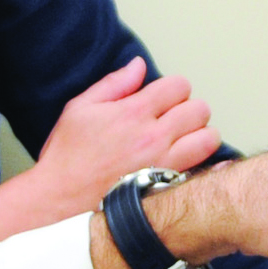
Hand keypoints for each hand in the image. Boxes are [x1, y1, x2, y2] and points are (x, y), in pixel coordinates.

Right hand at [25, 59, 218, 216]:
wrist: (58, 202)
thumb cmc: (66, 158)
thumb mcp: (79, 109)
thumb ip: (113, 84)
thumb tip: (138, 66)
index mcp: (133, 112)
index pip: (179, 85)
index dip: (173, 89)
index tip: (163, 100)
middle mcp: (154, 136)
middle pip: (199, 109)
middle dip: (189, 110)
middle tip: (174, 121)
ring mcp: (164, 164)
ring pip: (209, 138)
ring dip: (200, 136)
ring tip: (183, 141)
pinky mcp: (167, 187)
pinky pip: (201, 168)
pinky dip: (200, 162)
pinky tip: (183, 163)